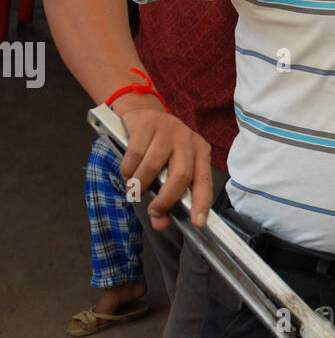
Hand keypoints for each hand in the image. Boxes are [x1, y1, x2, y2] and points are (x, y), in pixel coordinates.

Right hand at [113, 99, 212, 230]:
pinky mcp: (147, 123)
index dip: (201, 203)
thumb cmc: (159, 148)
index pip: (204, 182)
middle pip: (180, 176)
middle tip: (153, 210)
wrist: (143, 113)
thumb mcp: (168, 171)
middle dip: (165, 199)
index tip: (197, 222)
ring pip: (154, 166)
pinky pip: (135, 155)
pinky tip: (128, 172)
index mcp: (200, 152)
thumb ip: (167, 199)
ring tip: (135, 189)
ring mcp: (168, 129)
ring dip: (141, 184)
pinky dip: (128, 170)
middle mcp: (188, 140)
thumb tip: (159, 224)